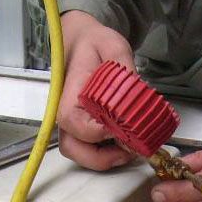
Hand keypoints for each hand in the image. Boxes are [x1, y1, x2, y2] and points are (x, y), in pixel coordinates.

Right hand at [57, 10, 135, 169]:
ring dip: (103, 159)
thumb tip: (137, 96)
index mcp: (70, 92)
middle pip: (73, 147)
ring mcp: (69, 121)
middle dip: (102, 157)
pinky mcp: (78, 126)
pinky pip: (84, 148)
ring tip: (129, 149)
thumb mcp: (114, 47)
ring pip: (77, 152)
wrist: (82, 42)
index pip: (76, 122)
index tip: (125, 130)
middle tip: (130, 150)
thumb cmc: (94, 44)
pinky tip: (122, 144)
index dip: (101, 132)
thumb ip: (125, 70)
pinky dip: (103, 154)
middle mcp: (64, 111)